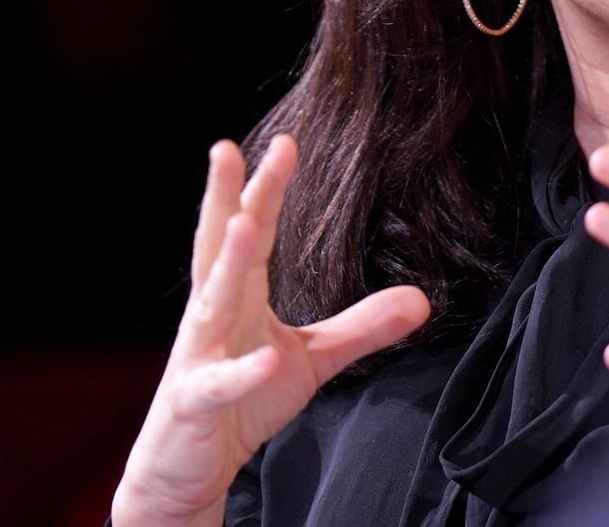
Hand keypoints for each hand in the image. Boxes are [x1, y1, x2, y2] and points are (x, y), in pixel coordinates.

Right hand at [112, 135, 430, 526]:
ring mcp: (198, 357)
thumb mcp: (310, 359)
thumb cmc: (242, 402)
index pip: (253, 232)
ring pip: (210, 302)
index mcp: (238, 296)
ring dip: (227, 263)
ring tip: (245, 225)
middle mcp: (211, 315)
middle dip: (224, 198)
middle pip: (218, 247)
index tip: (286, 142)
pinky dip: (241, 371)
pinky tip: (265, 357)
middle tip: (226, 147)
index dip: (267, 189)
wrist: (186, 467)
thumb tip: (422, 300)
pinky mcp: (195, 403)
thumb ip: (360, 327)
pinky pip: (219, 384)